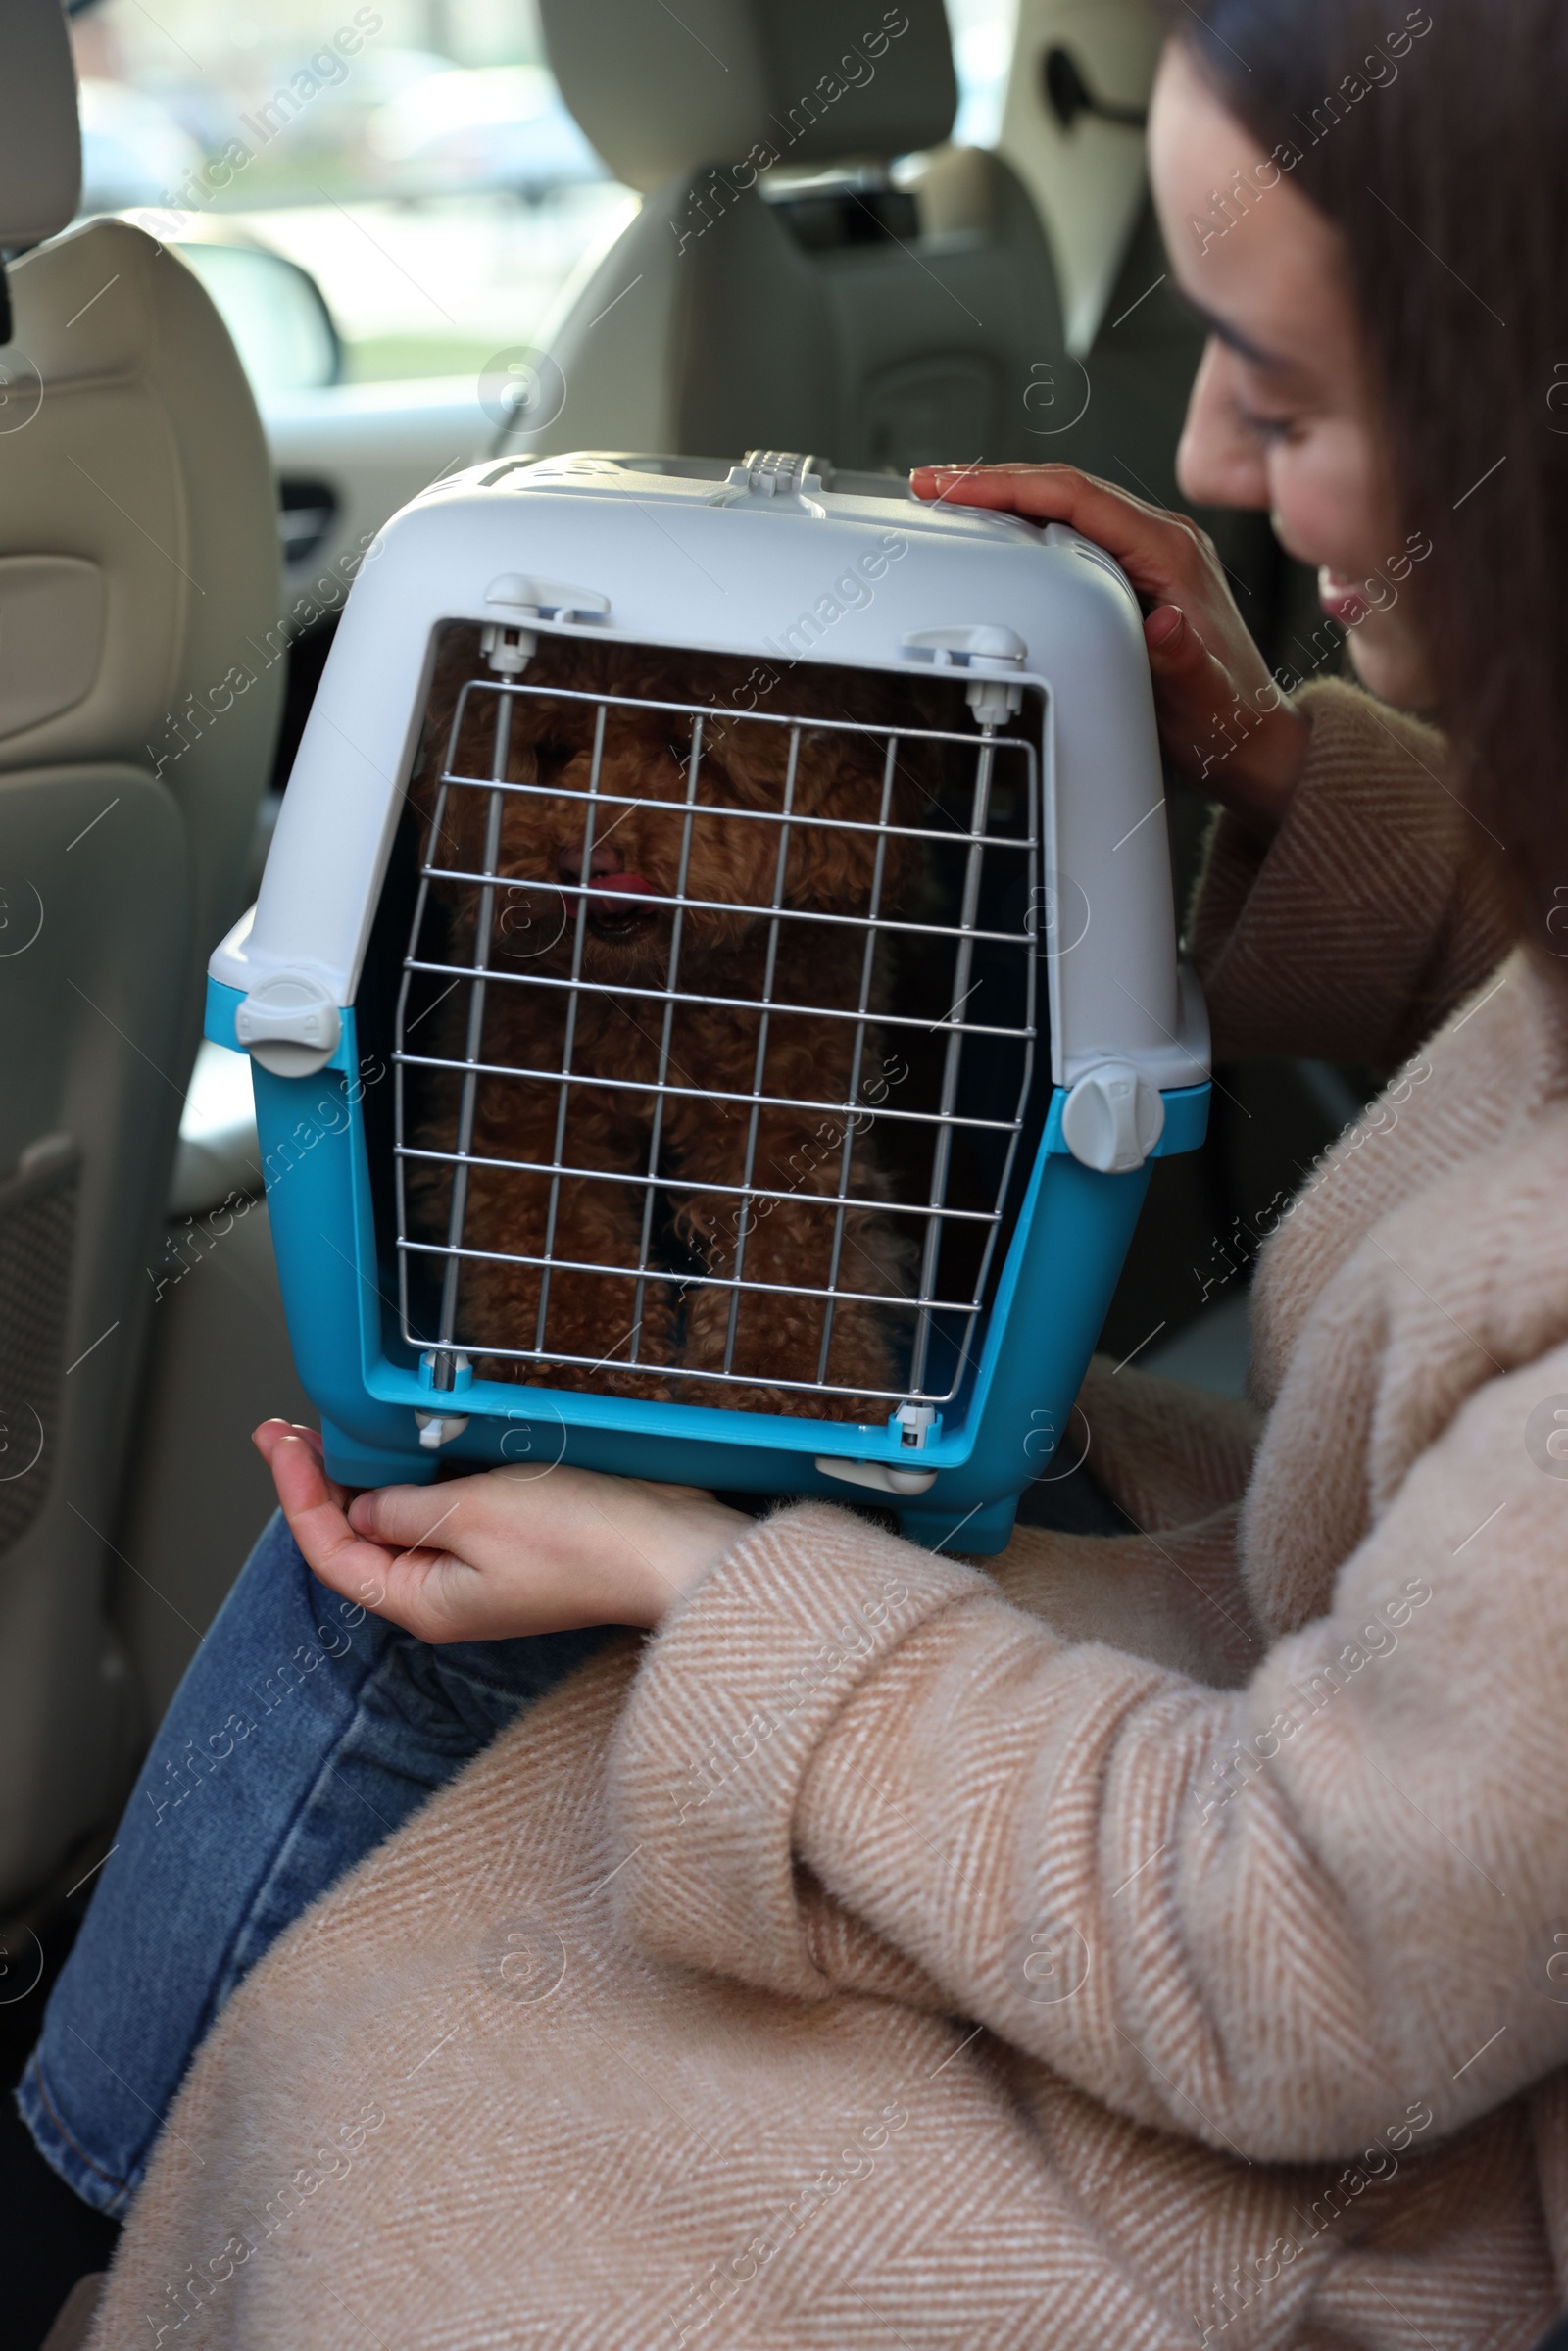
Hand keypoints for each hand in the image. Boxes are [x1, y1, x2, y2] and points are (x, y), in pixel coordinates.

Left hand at [253, 1421, 749, 1641]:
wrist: (670, 1548)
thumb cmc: (583, 1543)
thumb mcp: (473, 1514)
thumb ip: (406, 1507)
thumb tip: (366, 1502)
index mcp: (423, 1600)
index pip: (331, 1551)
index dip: (297, 1495)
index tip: (280, 1441)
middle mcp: (445, 1592)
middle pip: (359, 1538)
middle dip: (323, 1482)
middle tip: (290, 1429)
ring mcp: (480, 1567)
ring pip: (402, 1517)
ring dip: (369, 1473)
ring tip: (337, 1427)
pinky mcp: (513, 1540)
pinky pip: (447, 1505)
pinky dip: (421, 1470)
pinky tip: (413, 1438)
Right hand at [911, 463, 1310, 834]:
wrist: (1250, 739)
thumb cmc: (1224, 719)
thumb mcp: (1202, 697)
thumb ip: (1183, 659)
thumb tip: (1164, 622)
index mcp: (1171, 553)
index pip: (1077, 498)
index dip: (1010, 485)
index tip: (956, 488)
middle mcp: (1161, 540)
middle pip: (1064, 488)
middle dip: (993, 481)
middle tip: (930, 486)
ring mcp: (1149, 553)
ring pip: (1066, 504)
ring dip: (1006, 497)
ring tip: (947, 499)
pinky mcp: (1138, 572)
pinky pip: (1074, 531)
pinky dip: (1027, 524)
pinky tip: (995, 531)